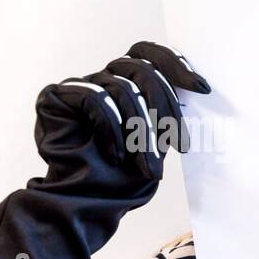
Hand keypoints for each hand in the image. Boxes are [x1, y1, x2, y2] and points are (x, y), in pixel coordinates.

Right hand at [37, 42, 210, 181]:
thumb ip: (169, 114)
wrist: (84, 203)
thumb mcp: (158, 143)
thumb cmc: (123, 178)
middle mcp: (105, 79)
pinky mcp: (56, 96)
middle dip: (166, 109)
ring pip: (123, 89)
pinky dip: (112, 130)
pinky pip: (95, 99)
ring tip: (150, 168)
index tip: (203, 89)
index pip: (151, 54)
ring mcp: (80, 85)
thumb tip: (201, 88)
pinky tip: (116, 157)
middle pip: (142, 70)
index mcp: (131, 84)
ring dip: (142, 133)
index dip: (177, 64)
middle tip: (181, 146)